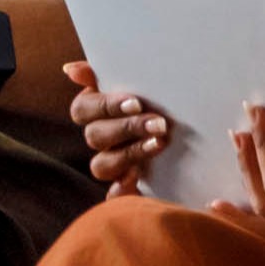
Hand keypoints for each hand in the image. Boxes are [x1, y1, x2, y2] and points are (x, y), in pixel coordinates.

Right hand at [65, 60, 171, 196]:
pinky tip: (138, 181)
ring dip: (129, 154)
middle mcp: (100, 137)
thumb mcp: (140, 79)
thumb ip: (106, 70)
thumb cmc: (159, 96)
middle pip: (95, 137)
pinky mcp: (127, 185)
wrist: (194, 124)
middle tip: (159, 123)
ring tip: (159, 143)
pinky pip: (114, 195)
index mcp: (95, 110)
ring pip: (101, 166)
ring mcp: (112, 162)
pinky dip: (122, 191)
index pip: (82, 110)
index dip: (106, 107)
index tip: (136, 103)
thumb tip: (70, 70)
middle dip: (127, 129)